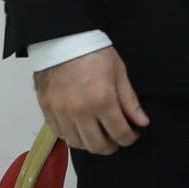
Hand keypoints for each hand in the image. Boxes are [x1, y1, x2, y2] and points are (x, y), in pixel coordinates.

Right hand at [33, 46, 147, 154]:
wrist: (62, 41)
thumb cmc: (95, 53)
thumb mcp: (119, 72)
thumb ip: (129, 101)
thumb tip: (142, 123)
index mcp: (102, 101)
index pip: (119, 133)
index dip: (129, 138)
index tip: (132, 134)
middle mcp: (80, 112)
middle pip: (97, 145)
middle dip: (111, 146)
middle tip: (116, 138)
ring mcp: (61, 113)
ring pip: (77, 143)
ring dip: (91, 143)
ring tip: (98, 134)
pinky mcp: (47, 111)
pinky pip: (60, 134)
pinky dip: (72, 136)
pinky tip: (80, 128)